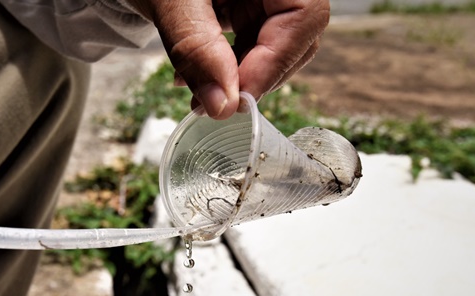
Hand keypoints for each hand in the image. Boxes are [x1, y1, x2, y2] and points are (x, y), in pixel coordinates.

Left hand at [128, 0, 329, 118]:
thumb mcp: (170, 2)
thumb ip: (196, 48)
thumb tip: (221, 106)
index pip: (303, 15)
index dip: (276, 62)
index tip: (238, 98)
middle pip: (295, 35)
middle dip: (255, 76)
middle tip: (217, 103)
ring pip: (274, 46)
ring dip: (237, 78)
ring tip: (198, 97)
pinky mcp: (246, 5)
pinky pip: (251, 42)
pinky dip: (225, 67)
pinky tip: (195, 78)